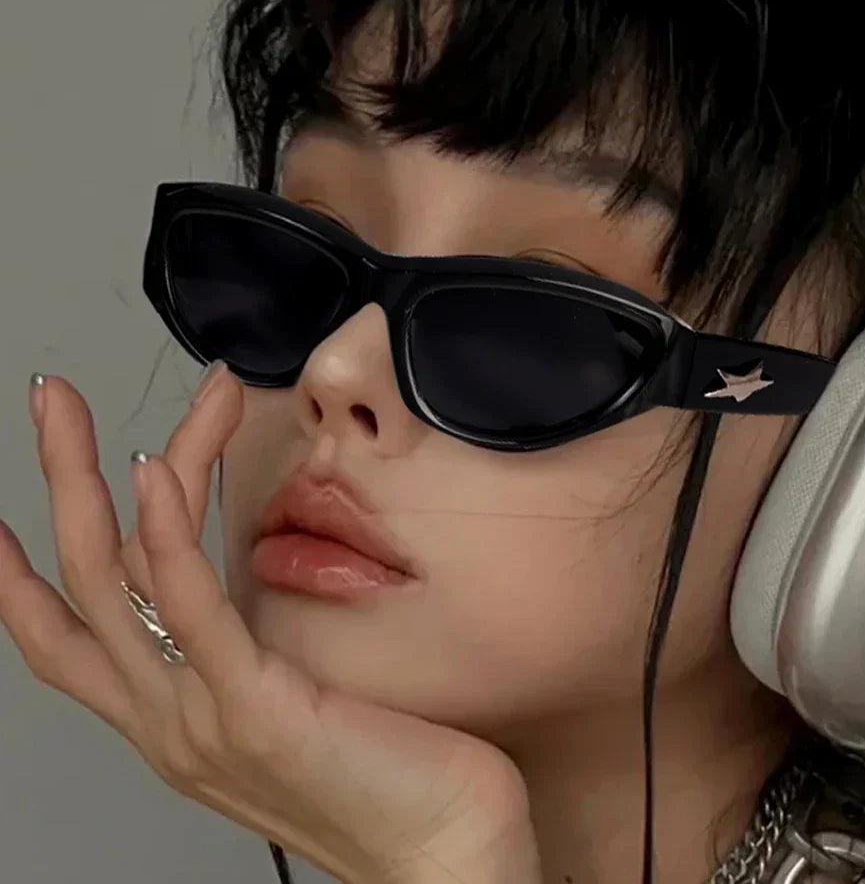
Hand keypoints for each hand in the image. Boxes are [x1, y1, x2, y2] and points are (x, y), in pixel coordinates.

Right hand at [0, 368, 542, 883]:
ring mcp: (201, 719)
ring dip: (88, 477)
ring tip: (69, 405)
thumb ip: (257, 647)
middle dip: (56, 484)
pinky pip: (192, 609)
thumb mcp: (300, 698)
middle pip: (81, 585)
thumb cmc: (391, 774)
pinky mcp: (255, 710)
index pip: (74, 642)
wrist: (445, 858)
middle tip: (48, 402)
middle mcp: (169, 721)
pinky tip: (153, 470)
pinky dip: (164, 534)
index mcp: (179, 719)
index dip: (25, 579)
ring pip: (114, 581)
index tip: (9, 515)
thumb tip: (253, 575)